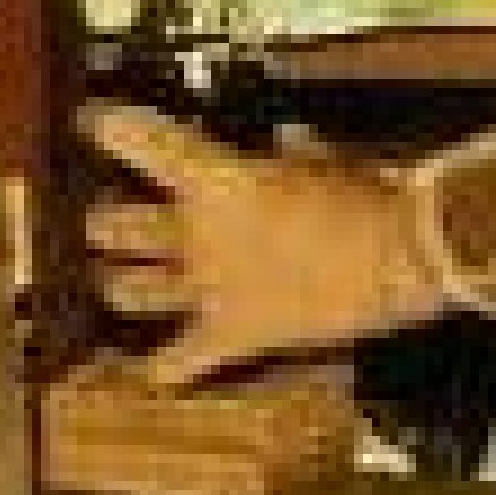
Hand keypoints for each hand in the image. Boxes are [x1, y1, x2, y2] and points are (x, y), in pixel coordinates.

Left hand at [78, 103, 442, 384]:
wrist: (400, 255)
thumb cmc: (368, 196)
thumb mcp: (328, 159)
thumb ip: (297, 152)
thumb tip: (289, 139)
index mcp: (217, 179)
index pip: (144, 143)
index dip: (113, 129)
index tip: (94, 120)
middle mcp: (197, 233)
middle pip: (118, 226)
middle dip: (105, 223)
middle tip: (103, 220)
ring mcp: (208, 289)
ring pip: (130, 291)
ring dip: (119, 283)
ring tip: (114, 281)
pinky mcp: (233, 335)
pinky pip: (180, 362)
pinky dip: (163, 370)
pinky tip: (150, 374)